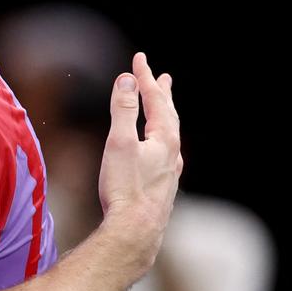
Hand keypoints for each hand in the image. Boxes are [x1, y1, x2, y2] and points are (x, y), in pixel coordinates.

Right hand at [98, 52, 182, 274]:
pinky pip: (167, 153)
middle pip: (169, 115)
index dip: (145, 78)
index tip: (139, 59)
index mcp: (164, 139)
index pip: (156, 100)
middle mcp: (172, 153)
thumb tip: (127, 80)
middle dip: (162, 94)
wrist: (135, 231)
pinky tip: (160, 151)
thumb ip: (122, 110)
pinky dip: (162, 140)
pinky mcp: (162, 187)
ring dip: (165, 117)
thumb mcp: (119, 143)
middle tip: (162, 77)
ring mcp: (169, 171)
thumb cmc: (125, 188)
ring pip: (170, 136)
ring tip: (163, 109)